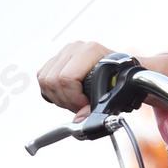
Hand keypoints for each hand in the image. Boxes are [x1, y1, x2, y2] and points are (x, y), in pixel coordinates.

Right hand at [37, 41, 167, 111]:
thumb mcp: (114, 96)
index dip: (73, 99)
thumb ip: (98, 108)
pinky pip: (42, 77)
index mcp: (90, 50)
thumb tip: (79, 120)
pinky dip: (52, 92)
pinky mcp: (57, 59)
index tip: (85, 107)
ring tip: (75, 102)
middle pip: (52, 80)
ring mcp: (65, 52)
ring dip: (58, 97)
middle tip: (80, 108)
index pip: (66, 78)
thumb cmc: (123, 82)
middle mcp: (75, 47)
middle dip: (65, 101)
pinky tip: (67, 96)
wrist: (125, 73)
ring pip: (44, 80)